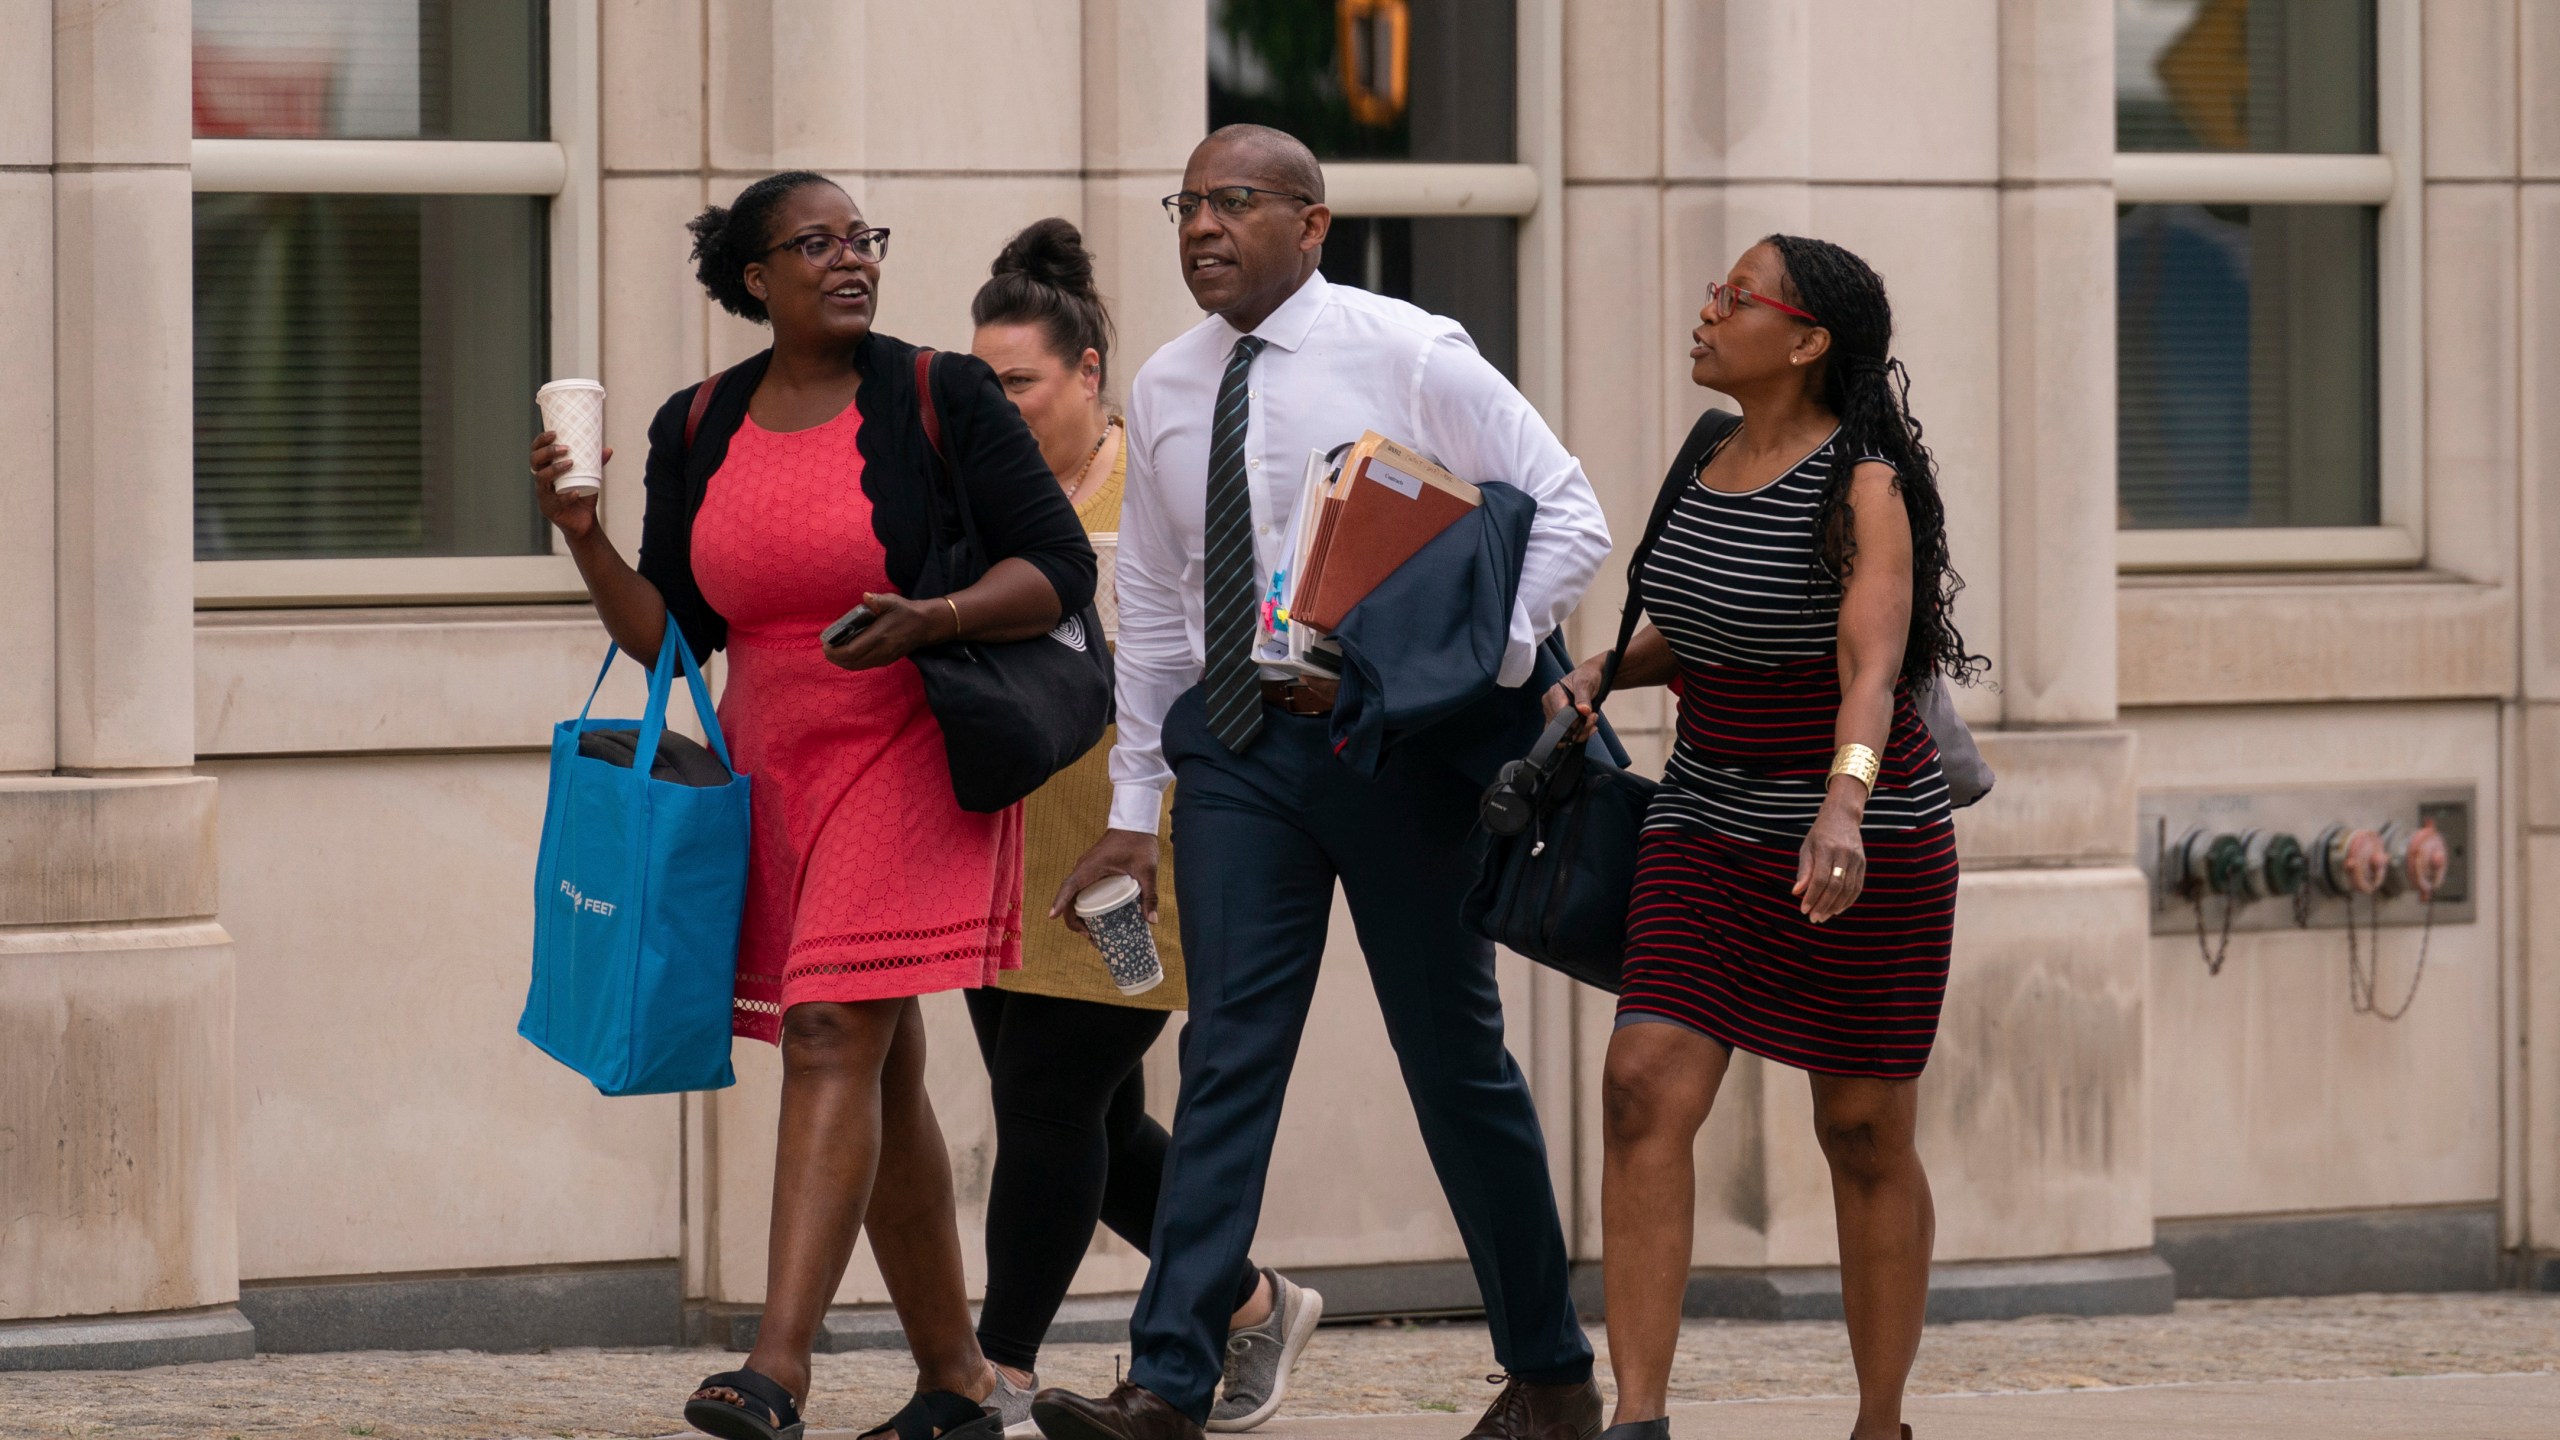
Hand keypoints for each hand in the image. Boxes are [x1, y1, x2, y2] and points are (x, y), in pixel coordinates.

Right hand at [531, 430, 612, 541]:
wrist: (584, 522)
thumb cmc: (583, 495)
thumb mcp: (590, 477)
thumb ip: (596, 464)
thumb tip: (608, 449)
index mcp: (546, 470)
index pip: (537, 451)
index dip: (541, 441)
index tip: (554, 433)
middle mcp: (541, 481)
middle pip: (535, 462)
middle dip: (547, 452)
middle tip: (565, 448)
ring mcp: (543, 495)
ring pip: (542, 479)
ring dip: (555, 469)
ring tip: (571, 464)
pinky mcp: (549, 509)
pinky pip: (556, 501)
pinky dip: (567, 496)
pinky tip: (576, 492)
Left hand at [822, 593, 956, 670]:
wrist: (925, 625)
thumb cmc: (905, 611)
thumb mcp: (892, 601)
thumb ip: (878, 600)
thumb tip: (866, 597)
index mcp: (879, 636)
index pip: (852, 651)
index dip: (836, 652)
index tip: (826, 645)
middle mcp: (881, 651)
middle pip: (852, 662)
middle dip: (835, 658)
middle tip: (826, 649)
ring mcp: (884, 658)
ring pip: (857, 666)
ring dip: (843, 662)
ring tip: (833, 652)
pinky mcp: (886, 661)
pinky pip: (864, 665)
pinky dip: (852, 662)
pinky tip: (847, 654)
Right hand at [1051, 828, 1159, 933]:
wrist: (1135, 822)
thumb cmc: (1139, 842)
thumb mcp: (1146, 870)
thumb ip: (1149, 894)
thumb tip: (1152, 922)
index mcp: (1090, 868)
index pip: (1068, 887)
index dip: (1059, 903)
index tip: (1052, 917)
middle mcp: (1083, 869)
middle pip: (1070, 898)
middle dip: (1075, 921)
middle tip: (1092, 939)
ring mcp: (1086, 870)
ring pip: (1075, 896)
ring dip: (1079, 916)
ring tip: (1095, 936)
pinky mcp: (1092, 871)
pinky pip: (1082, 891)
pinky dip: (1084, 906)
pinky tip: (1098, 919)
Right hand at [1542, 655, 1607, 743]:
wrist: (1592, 677)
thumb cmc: (1588, 676)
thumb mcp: (1586, 683)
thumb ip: (1583, 697)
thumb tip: (1583, 710)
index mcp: (1553, 695)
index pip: (1559, 716)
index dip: (1574, 721)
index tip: (1590, 716)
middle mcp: (1550, 706)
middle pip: (1561, 727)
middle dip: (1580, 727)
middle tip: (1594, 717)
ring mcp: (1554, 715)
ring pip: (1564, 734)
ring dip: (1582, 732)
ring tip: (1593, 720)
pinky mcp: (1560, 722)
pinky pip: (1567, 735)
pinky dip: (1580, 734)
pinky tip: (1590, 726)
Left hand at [1793, 792, 1866, 924]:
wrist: (1842, 817)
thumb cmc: (1820, 835)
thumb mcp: (1807, 848)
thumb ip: (1804, 870)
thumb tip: (1797, 892)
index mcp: (1827, 848)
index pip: (1820, 878)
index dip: (1812, 896)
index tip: (1803, 909)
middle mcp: (1844, 854)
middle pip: (1835, 886)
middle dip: (1823, 905)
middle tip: (1813, 918)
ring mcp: (1857, 859)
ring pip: (1848, 889)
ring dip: (1835, 906)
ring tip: (1823, 916)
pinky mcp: (1863, 864)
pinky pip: (1857, 887)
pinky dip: (1848, 901)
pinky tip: (1837, 909)